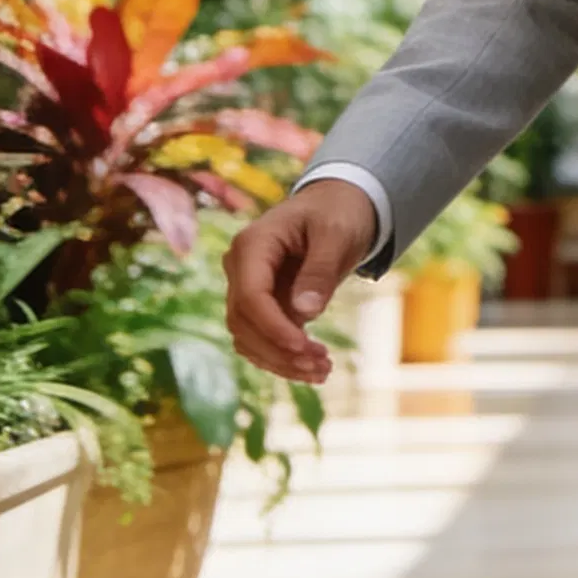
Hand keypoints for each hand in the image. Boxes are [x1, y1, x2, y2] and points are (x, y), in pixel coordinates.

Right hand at [224, 181, 376, 385]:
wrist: (336, 206)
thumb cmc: (337, 213)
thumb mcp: (337, 234)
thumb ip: (321, 270)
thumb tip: (305, 313)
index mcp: (252, 244)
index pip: (251, 297)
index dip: (274, 328)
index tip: (306, 349)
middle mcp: (240, 267)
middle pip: (243, 322)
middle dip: (279, 350)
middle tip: (322, 366)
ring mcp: (246, 287)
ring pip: (247, 337)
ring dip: (280, 361)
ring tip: (323, 371)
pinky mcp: (259, 304)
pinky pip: (260, 339)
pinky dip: (281, 357)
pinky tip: (312, 369)